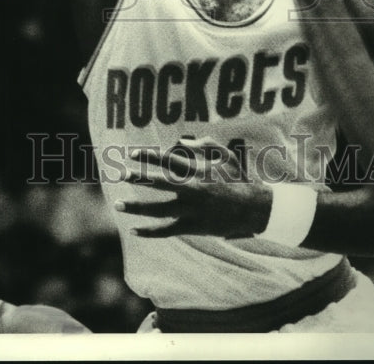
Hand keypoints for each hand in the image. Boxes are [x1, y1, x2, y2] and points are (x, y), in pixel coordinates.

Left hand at [114, 138, 271, 238]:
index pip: (168, 160)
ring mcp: (191, 210)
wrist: (255, 210)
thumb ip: (205, 144)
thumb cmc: (239, 179)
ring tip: (118, 204)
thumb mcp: (226, 155)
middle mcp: (192, 189)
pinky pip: (167, 230)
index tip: (131, 153)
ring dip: (137, 207)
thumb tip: (181, 142)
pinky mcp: (193, 227)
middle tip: (119, 174)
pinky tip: (134, 230)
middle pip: (159, 182)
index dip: (148, 156)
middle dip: (138, 177)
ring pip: (158, 209)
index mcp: (198, 170)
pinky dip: (150, 232)